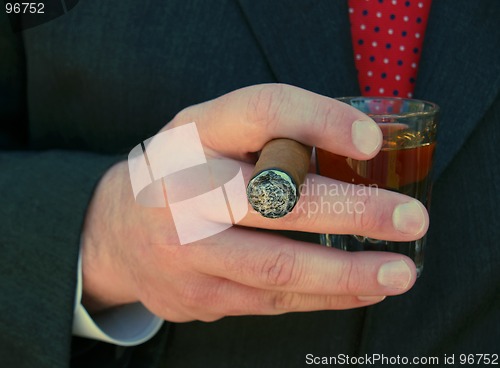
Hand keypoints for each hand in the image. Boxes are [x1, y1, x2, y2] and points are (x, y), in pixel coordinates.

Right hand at [81, 84, 427, 321]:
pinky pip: (273, 301)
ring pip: (280, 268)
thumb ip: (267, 135)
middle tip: (409, 218)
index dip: (320, 120)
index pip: (261, 112)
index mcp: (192, 136)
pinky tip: (362, 287)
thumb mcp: (208, 135)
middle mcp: (182, 191)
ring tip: (400, 272)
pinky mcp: (196, 297)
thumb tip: (357, 150)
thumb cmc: (181, 174)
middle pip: (277, 201)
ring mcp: (186, 252)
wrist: (116, 233)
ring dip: (349, 272)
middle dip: (353, 213)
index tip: (372, 140)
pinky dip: (326, 296)